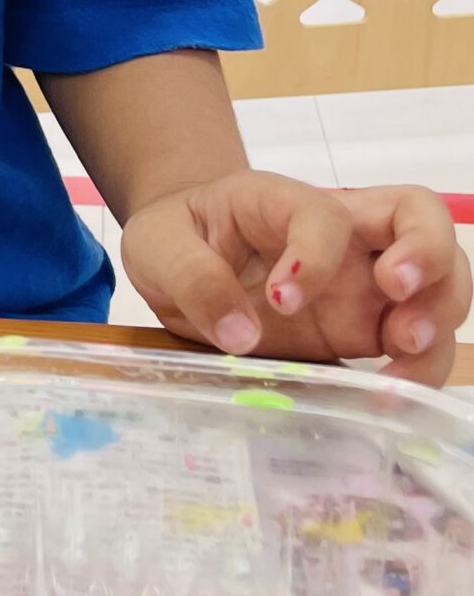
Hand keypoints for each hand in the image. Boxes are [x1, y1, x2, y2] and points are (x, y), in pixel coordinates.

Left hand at [121, 169, 468, 384]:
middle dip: (428, 256)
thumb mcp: (158, 245)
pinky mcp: (364, 330)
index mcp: (284, 201)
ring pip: (438, 283)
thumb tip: (240, 333)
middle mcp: (341, 235)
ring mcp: (361, 283)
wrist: (183, 260)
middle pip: (421, 220)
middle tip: (399, 300)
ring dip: (437, 319)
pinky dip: (420, 368)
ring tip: (404, 360)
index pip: (325, 213)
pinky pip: (416, 345)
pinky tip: (392, 394)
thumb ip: (194, 278)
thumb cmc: (177, 234)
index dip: (314, 254)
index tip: (280, 299)